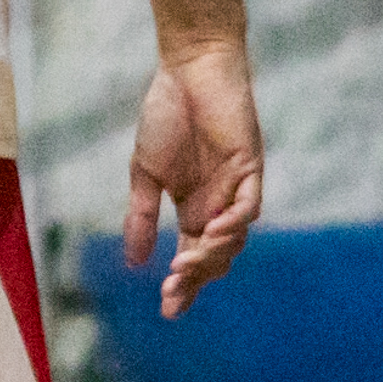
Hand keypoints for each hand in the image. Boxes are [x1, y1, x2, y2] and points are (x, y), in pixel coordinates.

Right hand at [125, 41, 263, 317]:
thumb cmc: (166, 114)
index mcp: (194, 207)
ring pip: (233, 239)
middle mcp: (218, 204)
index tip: (168, 311)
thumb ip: (141, 215)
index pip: (192, 256)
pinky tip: (211, 231)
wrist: (187, 70)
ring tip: (183, 264)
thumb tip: (132, 263)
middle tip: (173, 292)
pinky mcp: (250, 168)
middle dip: (195, 279)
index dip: (185, 286)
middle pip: (215, 257)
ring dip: (210, 255)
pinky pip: (248, 207)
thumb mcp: (144, 172)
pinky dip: (233, 223)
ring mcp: (236, 188)